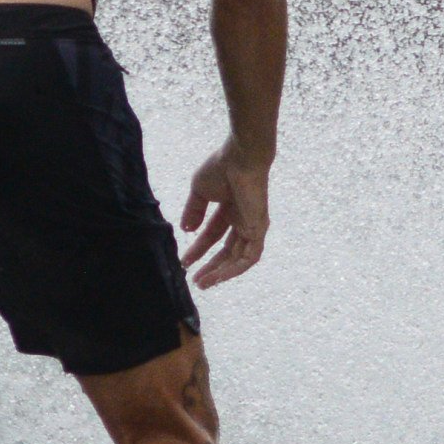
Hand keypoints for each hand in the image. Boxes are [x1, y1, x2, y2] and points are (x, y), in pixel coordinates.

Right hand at [179, 144, 268, 286]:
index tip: (184, 261)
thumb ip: (194, 211)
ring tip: (203, 284)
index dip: (199, 249)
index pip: (213, 234)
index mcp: (230, 209)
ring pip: (238, 258)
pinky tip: (218, 278)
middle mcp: (243, 219)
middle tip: (195, 280)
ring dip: (221, 272)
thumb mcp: (199, 192)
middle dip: (211, 265)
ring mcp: (252, 226)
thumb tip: (185, 230)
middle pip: (227, 250)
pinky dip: (234, 269)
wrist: (240, 159)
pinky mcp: (258, 230)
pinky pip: (248, 258)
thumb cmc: (221, 167)